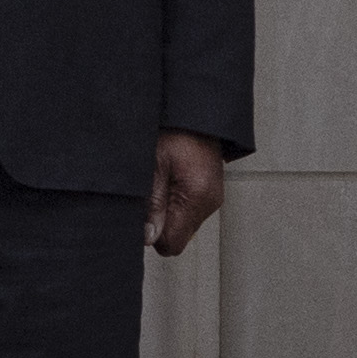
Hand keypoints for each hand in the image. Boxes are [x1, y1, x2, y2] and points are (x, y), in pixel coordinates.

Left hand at [148, 131, 226, 256]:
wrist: (195, 114)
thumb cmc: (175, 131)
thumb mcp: (153, 166)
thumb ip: (152, 205)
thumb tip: (148, 237)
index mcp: (197, 197)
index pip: (172, 243)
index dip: (152, 233)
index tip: (144, 213)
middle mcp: (210, 202)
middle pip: (178, 237)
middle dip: (160, 223)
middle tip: (152, 193)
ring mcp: (212, 198)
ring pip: (183, 225)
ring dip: (168, 212)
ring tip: (162, 182)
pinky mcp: (210, 193)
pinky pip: (189, 212)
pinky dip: (177, 204)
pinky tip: (171, 182)